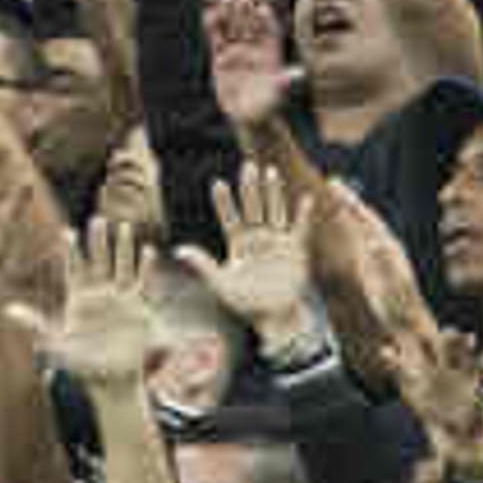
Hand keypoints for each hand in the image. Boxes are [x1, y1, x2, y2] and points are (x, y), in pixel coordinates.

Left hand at [8, 218, 162, 384]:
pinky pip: (143, 283)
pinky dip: (147, 268)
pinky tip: (149, 250)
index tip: (66, 231)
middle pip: (99, 260)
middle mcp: (100, 292)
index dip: (71, 251)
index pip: (74, 268)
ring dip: (124, 247)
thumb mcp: (56, 340)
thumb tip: (8, 310)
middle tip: (97, 218)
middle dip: (98, 241)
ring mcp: (120, 298)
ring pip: (122, 266)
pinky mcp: (139, 308)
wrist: (111, 378)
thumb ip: (35, 323)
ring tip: (125, 225)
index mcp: (79, 296)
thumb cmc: (81, 360)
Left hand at [174, 163, 316, 337]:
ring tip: (270, 170)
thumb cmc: (246, 303)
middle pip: (252, 207)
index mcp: (238, 243)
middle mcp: (257, 237)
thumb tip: (178, 250)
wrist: (275, 317)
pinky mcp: (296, 249)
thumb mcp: (221, 284)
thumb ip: (203, 265)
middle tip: (247, 165)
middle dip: (249, 187)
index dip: (224, 202)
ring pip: (274, 210)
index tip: (217, 184)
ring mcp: (276, 241)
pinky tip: (304, 197)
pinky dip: (302, 213)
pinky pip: (300, 228)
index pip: (229, 217)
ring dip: (273, 192)